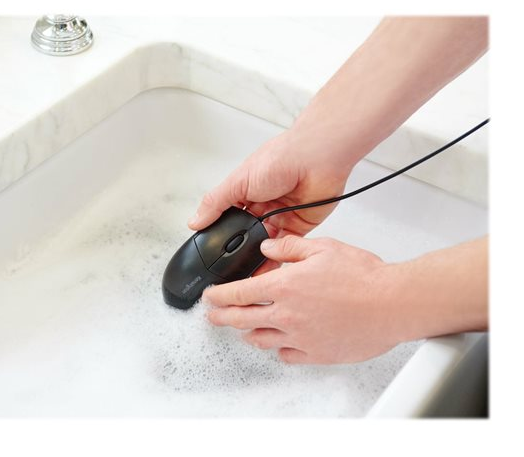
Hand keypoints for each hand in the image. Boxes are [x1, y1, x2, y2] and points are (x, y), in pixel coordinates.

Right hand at [188, 128, 350, 273]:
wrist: (316, 159)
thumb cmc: (280, 159)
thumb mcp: (238, 181)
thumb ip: (215, 203)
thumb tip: (195, 220)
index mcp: (246, 191)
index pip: (228, 217)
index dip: (221, 232)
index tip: (213, 250)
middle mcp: (263, 204)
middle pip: (247, 233)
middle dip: (241, 246)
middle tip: (230, 263)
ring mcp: (281, 215)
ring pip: (265, 243)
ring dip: (258, 254)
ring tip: (248, 269)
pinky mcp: (299, 225)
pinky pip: (286, 246)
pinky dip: (277, 255)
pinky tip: (268, 265)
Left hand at [203, 235, 398, 363]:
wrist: (392, 304)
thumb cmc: (363, 276)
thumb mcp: (323, 248)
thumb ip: (290, 246)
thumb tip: (268, 248)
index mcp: (284, 286)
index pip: (238, 293)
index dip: (218, 295)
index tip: (210, 296)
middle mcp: (286, 315)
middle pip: (241, 320)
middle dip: (221, 317)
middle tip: (213, 316)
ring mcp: (300, 337)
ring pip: (261, 340)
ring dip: (248, 333)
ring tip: (245, 329)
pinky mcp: (316, 354)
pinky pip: (287, 355)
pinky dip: (279, 349)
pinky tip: (280, 343)